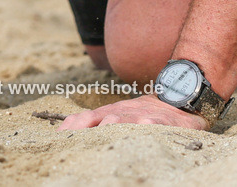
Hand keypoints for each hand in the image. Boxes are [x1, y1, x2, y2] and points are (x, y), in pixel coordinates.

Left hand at [58, 95, 208, 130]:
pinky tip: (141, 129)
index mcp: (110, 112)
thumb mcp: (120, 115)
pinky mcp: (159, 121)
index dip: (72, 127)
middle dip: (86, 128)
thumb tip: (68, 130)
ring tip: (104, 132)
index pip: (86, 118)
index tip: (58, 137)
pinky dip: (144, 126)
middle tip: (75, 139)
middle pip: (100, 119)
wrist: (178, 97)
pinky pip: (151, 123)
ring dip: (112, 125)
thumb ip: (98, 122)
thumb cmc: (145, 112)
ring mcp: (140, 115)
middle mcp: (121, 112)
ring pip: (122, 120)